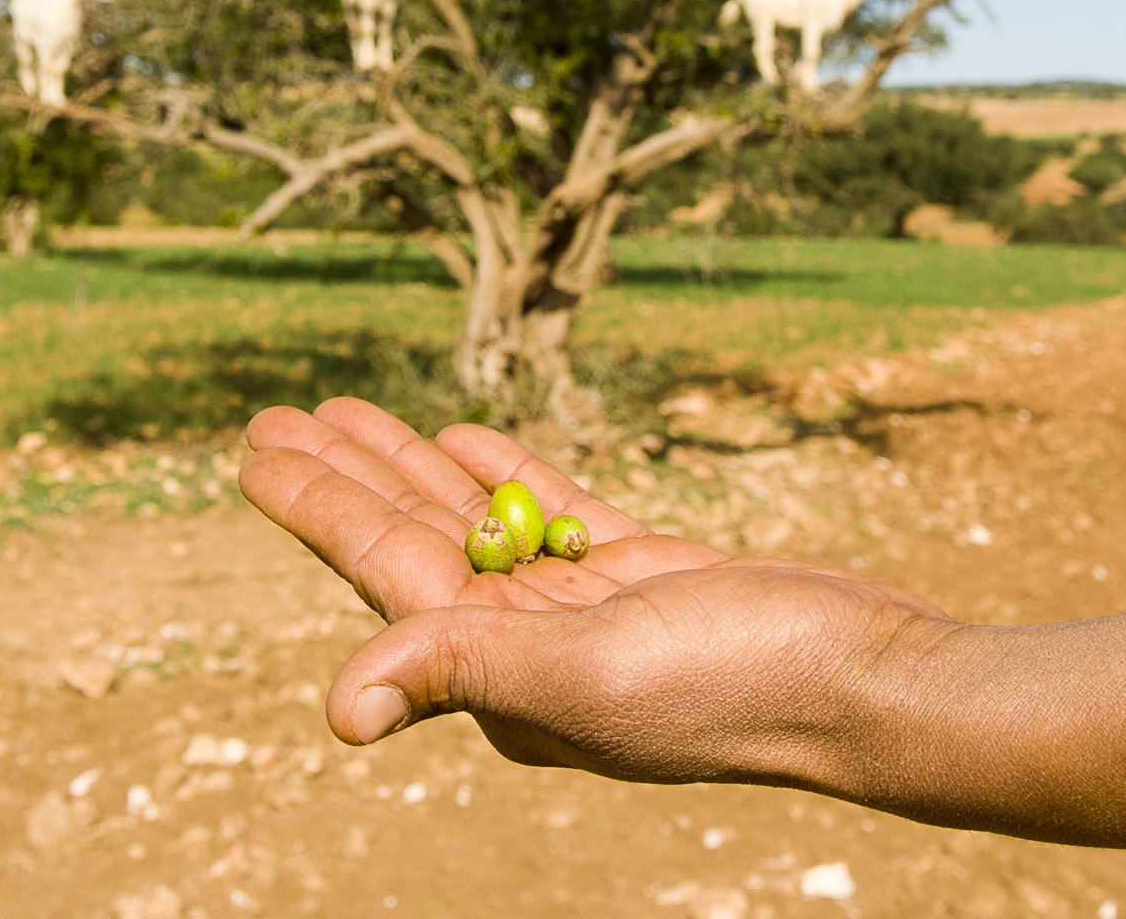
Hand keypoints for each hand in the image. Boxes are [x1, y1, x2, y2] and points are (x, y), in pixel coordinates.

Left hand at [240, 397, 952, 787]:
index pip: (383, 570)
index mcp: (500, 671)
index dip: (316, 504)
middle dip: (346, 476)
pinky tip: (466, 438)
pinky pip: (553, 513)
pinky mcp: (645, 573)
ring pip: (477, 518)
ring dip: (413, 465)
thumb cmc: (734, 686)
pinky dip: (507, 474)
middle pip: (415, 539)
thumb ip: (462, 671)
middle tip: (274, 415)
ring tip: (352, 412)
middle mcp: (529, 644)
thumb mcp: (587, 673)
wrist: (868, 681)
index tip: (256, 447)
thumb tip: (336, 714)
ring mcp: (588, 608)